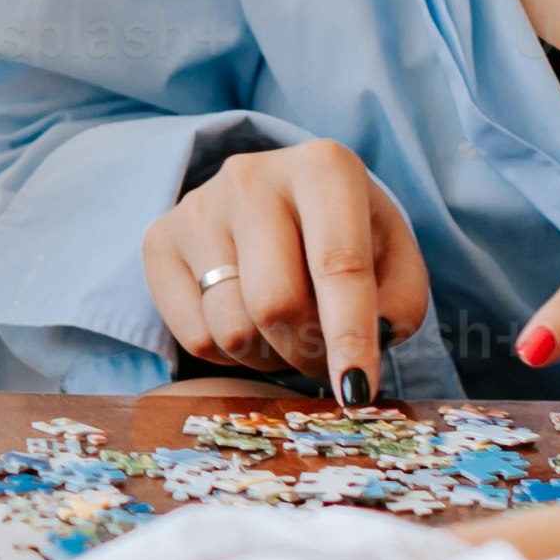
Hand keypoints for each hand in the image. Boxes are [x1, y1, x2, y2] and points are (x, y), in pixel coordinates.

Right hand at [150, 139, 433, 400]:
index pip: (339, 265)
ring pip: (233, 329)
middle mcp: (253, 177)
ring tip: (285, 332)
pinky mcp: (160, 240)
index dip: (351, 337)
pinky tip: (246, 322)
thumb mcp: (391, 254)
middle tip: (324, 358)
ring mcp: (199, 207)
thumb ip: (399, 300)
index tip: (357, 392)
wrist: (273, 198)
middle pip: (277, 305)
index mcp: (323, 168)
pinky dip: (229, 354)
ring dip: (269, 357)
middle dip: (308, 353)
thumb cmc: (342, 232)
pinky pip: (195, 337)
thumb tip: (372, 340)